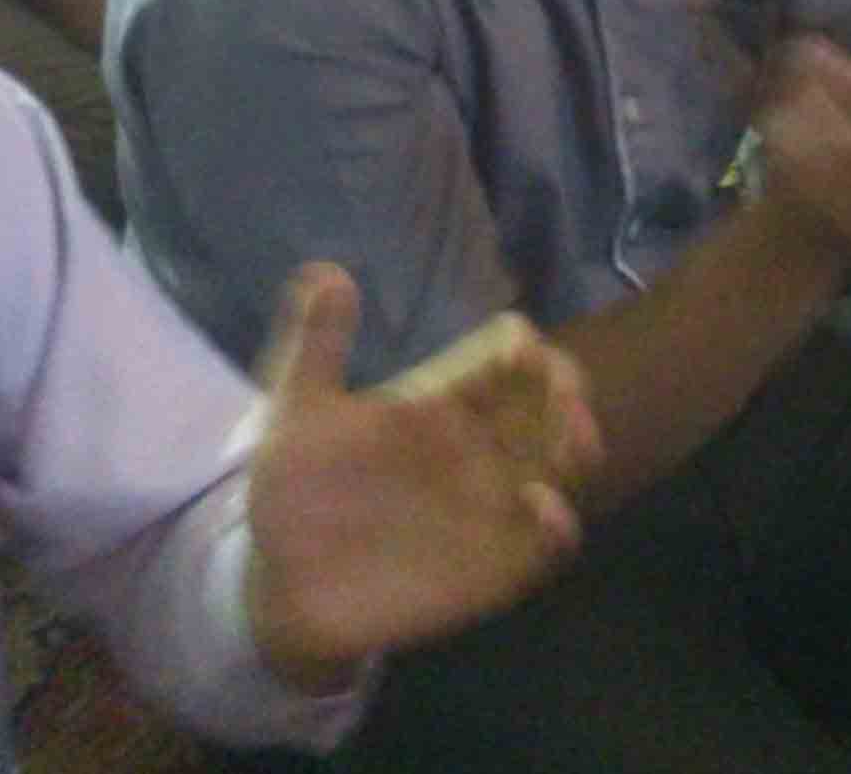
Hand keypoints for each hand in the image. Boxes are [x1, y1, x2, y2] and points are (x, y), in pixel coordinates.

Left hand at [241, 265, 597, 690]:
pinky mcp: (484, 570)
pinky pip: (536, 550)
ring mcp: (480, 511)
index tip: (521, 343)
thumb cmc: (292, 489)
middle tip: (565, 390)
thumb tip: (325, 269)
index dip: (519, 350)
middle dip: (564, 395)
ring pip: (553, 471)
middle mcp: (468, 454)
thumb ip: (317, 344)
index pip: (497, 366)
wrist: (274, 581)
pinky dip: (554, 530)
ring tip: (576, 439)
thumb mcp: (297, 409)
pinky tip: (545, 509)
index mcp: (432, 408)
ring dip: (573, 451)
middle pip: (540, 413)